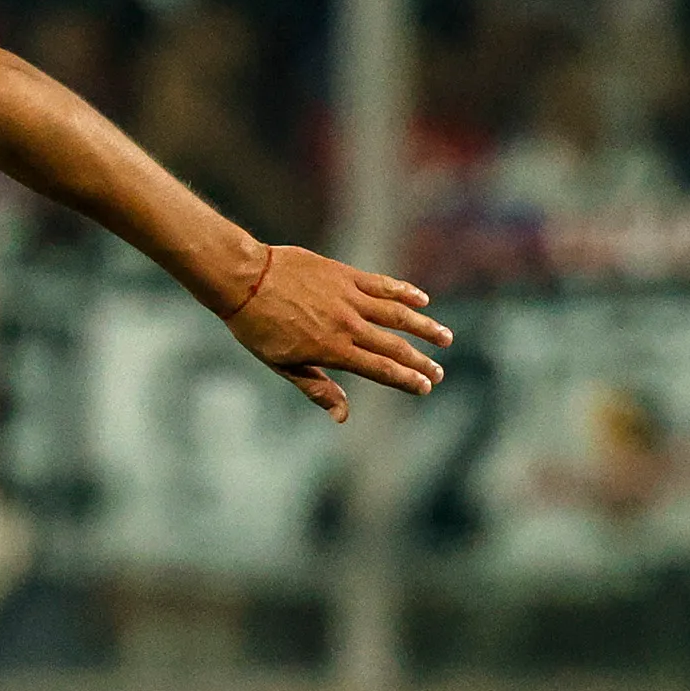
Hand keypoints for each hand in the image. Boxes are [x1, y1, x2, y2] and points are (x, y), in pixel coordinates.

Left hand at [220, 244, 452, 421]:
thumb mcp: (282, 364)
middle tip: (440, 372)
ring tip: (445, 338)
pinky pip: (382, 284)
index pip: (380, 369)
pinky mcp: (345, 274)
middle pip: (394, 346)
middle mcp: (347, 324)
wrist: (244, 279)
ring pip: (397, 313)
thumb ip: (317, 387)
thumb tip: (342, 415)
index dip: (406, 379)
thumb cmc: (257, 326)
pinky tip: (422, 299)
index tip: (426, 386)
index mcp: (333, 349)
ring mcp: (349, 297)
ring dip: (424, 326)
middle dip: (420, 361)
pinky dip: (404, 291)